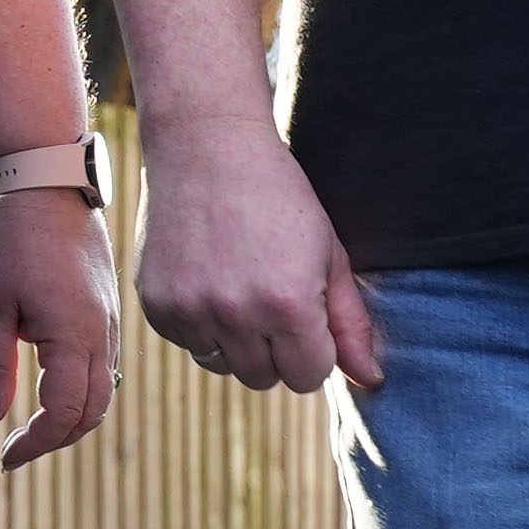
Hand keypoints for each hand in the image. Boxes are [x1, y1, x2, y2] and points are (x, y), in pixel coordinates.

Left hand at [0, 187, 122, 469]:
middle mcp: (102, 336)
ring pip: (103, 394)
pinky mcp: (110, 314)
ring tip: (31, 427)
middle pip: (91, 413)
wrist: (51, 186)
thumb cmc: (15, 241)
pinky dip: (82, 393)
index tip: (6, 456)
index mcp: (73, 336)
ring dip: (71, 420)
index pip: (63, 413)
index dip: (35, 443)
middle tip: (15, 448)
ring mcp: (111, 325)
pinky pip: (105, 369)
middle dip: (55, 439)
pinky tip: (49, 391)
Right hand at [133, 113, 383, 395]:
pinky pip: (188, 344)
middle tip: (270, 295)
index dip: (312, 348)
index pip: (308, 377)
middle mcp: (236, 315)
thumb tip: (370, 381)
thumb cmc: (280, 197)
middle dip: (275, 349)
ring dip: (236, 341)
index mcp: (288, 305)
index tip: (305, 312)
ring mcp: (190, 312)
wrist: (207, 146)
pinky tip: (207, 276)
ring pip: (224, 366)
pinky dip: (200, 323)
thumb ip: (351, 323)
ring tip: (238, 285)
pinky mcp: (157, 305)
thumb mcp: (329, 254)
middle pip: (265, 378)